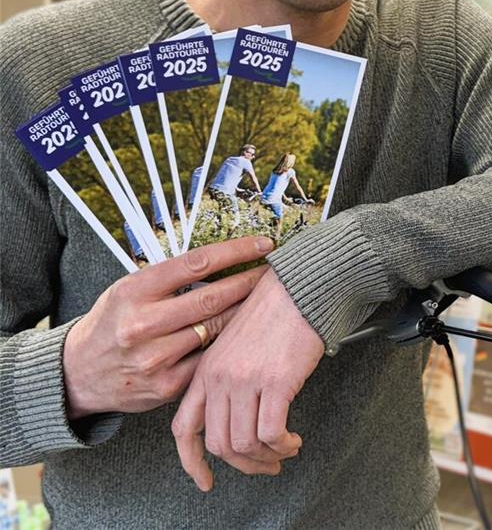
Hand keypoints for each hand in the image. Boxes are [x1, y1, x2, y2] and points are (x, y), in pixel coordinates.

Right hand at [62, 236, 273, 418]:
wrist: (77, 375)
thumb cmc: (114, 321)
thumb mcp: (129, 289)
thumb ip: (170, 276)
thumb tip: (225, 255)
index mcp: (134, 291)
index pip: (197, 263)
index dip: (236, 251)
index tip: (264, 243)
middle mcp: (142, 324)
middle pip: (213, 298)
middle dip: (251, 282)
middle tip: (276, 272)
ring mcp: (155, 358)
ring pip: (216, 329)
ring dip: (247, 313)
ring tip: (268, 299)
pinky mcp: (166, 387)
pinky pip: (210, 360)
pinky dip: (231, 345)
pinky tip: (248, 334)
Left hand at [171, 268, 323, 489]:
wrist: (300, 286)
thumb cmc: (275, 308)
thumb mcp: (234, 341)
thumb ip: (226, 375)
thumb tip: (236, 414)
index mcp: (205, 369)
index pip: (184, 428)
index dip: (192, 461)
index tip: (205, 479)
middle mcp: (219, 378)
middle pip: (219, 444)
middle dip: (244, 464)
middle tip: (265, 465)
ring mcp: (245, 380)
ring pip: (245, 443)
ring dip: (268, 456)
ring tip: (286, 449)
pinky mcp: (275, 381)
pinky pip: (272, 432)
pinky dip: (283, 444)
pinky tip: (293, 440)